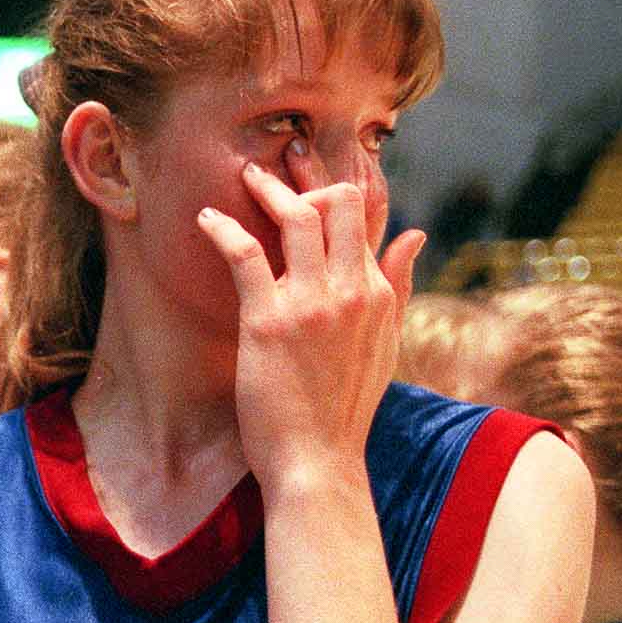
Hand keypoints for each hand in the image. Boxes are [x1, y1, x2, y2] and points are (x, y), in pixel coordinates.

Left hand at [196, 142, 424, 495]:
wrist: (319, 461)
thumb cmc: (344, 409)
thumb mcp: (385, 344)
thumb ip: (398, 286)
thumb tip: (414, 234)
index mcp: (379, 294)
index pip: (367, 218)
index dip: (341, 187)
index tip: (316, 171)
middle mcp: (352, 290)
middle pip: (338, 205)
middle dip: (308, 176)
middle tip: (277, 161)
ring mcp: (312, 303)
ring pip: (297, 218)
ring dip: (267, 188)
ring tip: (244, 175)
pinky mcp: (269, 320)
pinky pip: (246, 254)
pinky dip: (224, 228)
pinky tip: (206, 218)